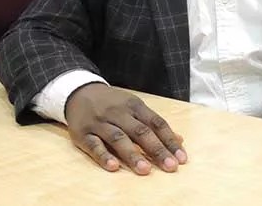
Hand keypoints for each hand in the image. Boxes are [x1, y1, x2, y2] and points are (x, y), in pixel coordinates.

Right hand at [65, 83, 186, 174]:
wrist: (80, 92)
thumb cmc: (113, 103)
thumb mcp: (135, 107)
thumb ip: (155, 123)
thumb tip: (179, 139)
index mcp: (135, 105)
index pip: (156, 123)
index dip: (169, 141)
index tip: (181, 158)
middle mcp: (119, 113)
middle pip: (141, 132)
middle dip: (157, 150)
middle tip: (170, 166)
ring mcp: (100, 123)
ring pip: (118, 139)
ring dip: (133, 155)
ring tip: (146, 170)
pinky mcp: (82, 133)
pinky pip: (94, 146)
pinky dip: (104, 156)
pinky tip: (114, 167)